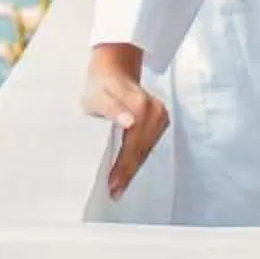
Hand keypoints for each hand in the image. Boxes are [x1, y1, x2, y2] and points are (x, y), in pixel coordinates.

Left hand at [82, 46, 166, 199]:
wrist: (114, 67)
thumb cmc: (102, 83)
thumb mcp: (99, 94)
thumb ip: (112, 108)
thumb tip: (129, 122)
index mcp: (140, 105)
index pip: (133, 144)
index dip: (123, 166)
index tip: (113, 183)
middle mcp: (155, 111)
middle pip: (142, 150)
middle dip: (128, 172)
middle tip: (116, 192)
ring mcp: (160, 115)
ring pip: (147, 149)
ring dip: (134, 168)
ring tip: (120, 187)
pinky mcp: (160, 120)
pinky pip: (149, 144)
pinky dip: (139, 158)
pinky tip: (129, 170)